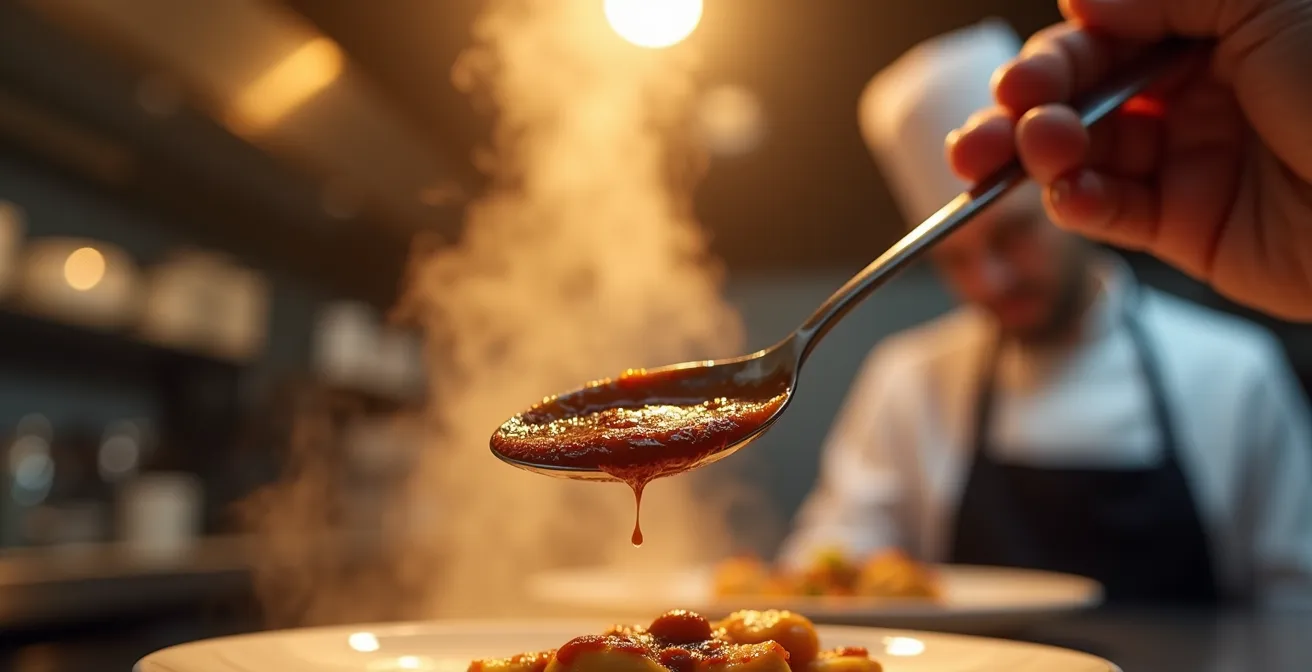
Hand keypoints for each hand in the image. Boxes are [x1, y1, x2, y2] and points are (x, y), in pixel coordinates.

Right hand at [946, 0, 1311, 319]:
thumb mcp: (1264, 5)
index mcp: (1217, 31)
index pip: (1106, 38)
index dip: (1056, 59)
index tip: (1021, 83)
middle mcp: (1198, 91)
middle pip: (1083, 97)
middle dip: (1028, 111)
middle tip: (997, 131)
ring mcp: (1190, 160)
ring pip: (1086, 156)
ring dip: (1042, 157)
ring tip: (1028, 157)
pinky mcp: (1188, 227)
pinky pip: (1114, 213)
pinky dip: (1080, 205)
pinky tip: (1069, 195)